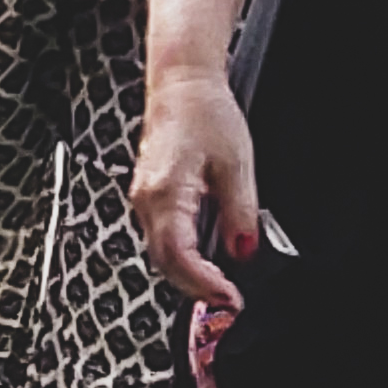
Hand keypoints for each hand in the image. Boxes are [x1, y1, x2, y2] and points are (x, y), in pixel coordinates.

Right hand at [126, 56, 266, 378]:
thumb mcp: (237, 163)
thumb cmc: (204, 113)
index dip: (203, 283)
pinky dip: (182, 258)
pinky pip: (161, 239)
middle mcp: (146, 201)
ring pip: (160, 254)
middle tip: (230, 302)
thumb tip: (244, 249)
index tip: (230, 299)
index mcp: (165, 192)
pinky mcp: (149, 198)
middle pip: (164, 262)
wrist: (182, 85)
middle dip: (196, 288)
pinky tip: (205, 262)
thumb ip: (241, 211)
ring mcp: (143, 201)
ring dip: (188, 276)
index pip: (178, 255)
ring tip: (221, 288)